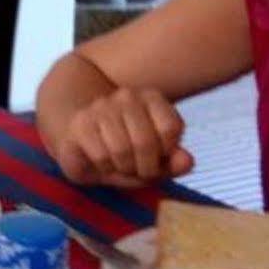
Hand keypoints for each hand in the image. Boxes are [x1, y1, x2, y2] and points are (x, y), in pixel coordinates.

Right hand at [53, 87, 192, 186]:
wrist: (81, 144)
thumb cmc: (125, 153)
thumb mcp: (155, 161)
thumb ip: (174, 162)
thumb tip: (187, 162)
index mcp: (151, 97)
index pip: (171, 128)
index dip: (167, 153)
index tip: (158, 158)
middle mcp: (127, 96)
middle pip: (146, 141)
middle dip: (145, 168)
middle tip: (140, 172)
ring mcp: (101, 107)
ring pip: (122, 150)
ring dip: (124, 169)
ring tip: (121, 167)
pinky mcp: (81, 123)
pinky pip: (101, 156)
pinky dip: (105, 169)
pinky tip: (103, 164)